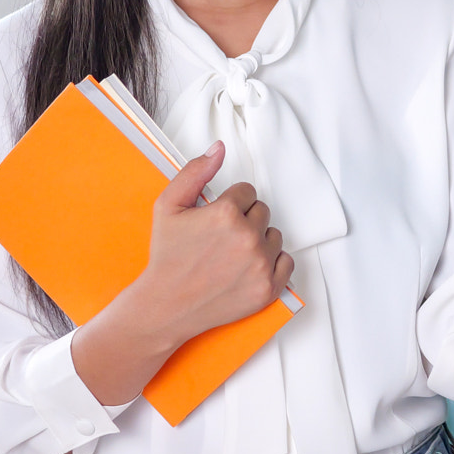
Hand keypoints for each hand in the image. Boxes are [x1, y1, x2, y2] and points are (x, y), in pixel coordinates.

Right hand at [121, 140, 294, 344]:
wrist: (166, 305)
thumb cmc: (167, 256)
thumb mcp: (168, 206)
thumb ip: (195, 171)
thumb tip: (219, 148)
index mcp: (227, 213)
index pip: (248, 192)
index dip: (230, 204)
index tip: (216, 220)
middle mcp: (248, 237)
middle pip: (262, 212)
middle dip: (244, 220)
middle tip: (220, 239)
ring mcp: (261, 264)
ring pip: (274, 236)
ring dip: (258, 241)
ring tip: (231, 255)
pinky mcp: (269, 288)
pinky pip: (286, 262)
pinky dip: (272, 263)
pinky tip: (248, 267)